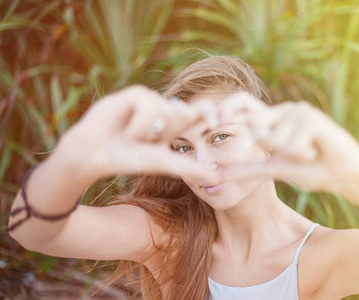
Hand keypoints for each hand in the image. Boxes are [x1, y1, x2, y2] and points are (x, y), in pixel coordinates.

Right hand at [54, 85, 220, 182]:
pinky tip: (125, 132)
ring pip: (167, 109)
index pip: (198, 115)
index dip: (211, 115)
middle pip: (186, 110)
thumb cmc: (126, 160)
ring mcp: (150, 101)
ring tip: (133, 139)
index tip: (220, 122)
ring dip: (151, 131)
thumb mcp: (161, 163)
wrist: (92, 153)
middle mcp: (164, 112)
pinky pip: (149, 105)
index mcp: (173, 128)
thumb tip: (216, 178)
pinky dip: (139, 124)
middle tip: (173, 134)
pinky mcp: (135, 94)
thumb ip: (188, 168)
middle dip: (188, 119)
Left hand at [219, 92, 358, 207]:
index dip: (225, 110)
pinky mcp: (311, 117)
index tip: (211, 122)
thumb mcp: (275, 169)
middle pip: (254, 121)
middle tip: (299, 154)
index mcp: (274, 121)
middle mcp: (283, 111)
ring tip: (310, 154)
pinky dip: (303, 155)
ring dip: (292, 156)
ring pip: (273, 139)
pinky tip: (318, 151)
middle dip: (268, 143)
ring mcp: (297, 111)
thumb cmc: (312, 170)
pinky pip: (291, 144)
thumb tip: (217, 175)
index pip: (243, 106)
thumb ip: (247, 170)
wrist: (345, 175)